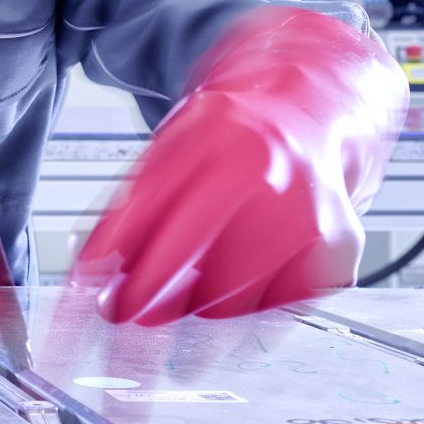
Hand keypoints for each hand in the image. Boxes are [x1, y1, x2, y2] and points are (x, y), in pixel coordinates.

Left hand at [72, 7, 407, 324]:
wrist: (313, 111)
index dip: (110, 256)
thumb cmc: (238, 129)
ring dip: (190, 307)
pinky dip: (242, 308)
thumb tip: (94, 264)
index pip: (148, 206)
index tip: (86, 289)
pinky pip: (270, 307)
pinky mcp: (336, 253)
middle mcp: (268, 171)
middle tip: (122, 311)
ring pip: (228, 295)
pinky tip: (232, 285)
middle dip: (144, 296)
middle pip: (189, 255)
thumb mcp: (174, 142)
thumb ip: (136, 198)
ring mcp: (308, 213)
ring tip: (178, 296)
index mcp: (218, 132)